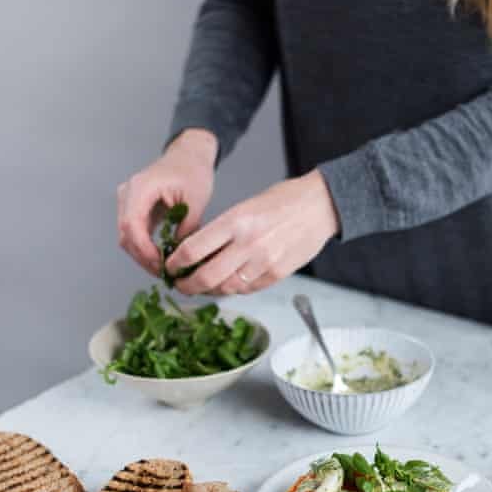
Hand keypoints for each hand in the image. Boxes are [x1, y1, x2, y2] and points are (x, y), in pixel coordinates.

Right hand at [117, 129, 216, 273]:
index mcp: (140, 188)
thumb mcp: (196, 199)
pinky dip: (145, 247)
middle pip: (126, 234)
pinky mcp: (134, 208)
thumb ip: (187, 227)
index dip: (144, 250)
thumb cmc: (193, 171)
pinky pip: (134, 232)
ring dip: (143, 255)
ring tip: (164, 269)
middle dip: (143, 258)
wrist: (188, 155)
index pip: (132, 225)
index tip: (160, 265)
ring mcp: (127, 201)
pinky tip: (161, 258)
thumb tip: (181, 254)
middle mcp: (127, 194)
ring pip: (127, 237)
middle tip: (165, 274)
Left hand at [166, 169, 339, 294]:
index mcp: (235, 221)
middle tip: (181, 285)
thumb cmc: (284, 201)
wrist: (320, 206)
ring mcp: (264, 262)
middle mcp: (248, 244)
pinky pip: (247, 289)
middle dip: (188, 286)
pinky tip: (229, 283)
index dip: (176, 263)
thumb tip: (198, 251)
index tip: (170, 267)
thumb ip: (224, 229)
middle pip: (206, 277)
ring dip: (210, 290)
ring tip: (204, 286)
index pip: (193, 249)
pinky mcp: (277, 274)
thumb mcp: (246, 206)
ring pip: (226, 288)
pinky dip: (234, 289)